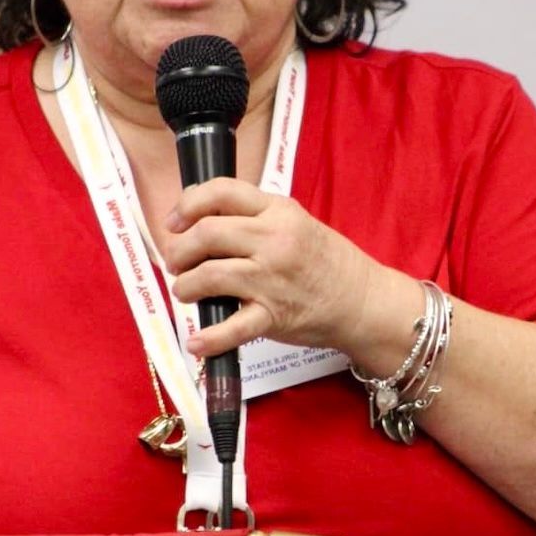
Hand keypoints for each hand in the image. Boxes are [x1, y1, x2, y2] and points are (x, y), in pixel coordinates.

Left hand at [161, 177, 382, 356]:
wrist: (362, 300)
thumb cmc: (323, 259)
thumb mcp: (292, 221)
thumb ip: (249, 214)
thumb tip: (192, 210)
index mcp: (278, 210)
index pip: (222, 191)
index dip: (188, 204)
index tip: (173, 223)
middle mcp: (274, 240)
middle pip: (207, 234)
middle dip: (179, 250)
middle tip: (176, 263)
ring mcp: (272, 279)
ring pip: (209, 275)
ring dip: (185, 287)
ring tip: (186, 292)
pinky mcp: (273, 316)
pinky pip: (233, 328)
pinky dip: (209, 338)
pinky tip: (195, 343)